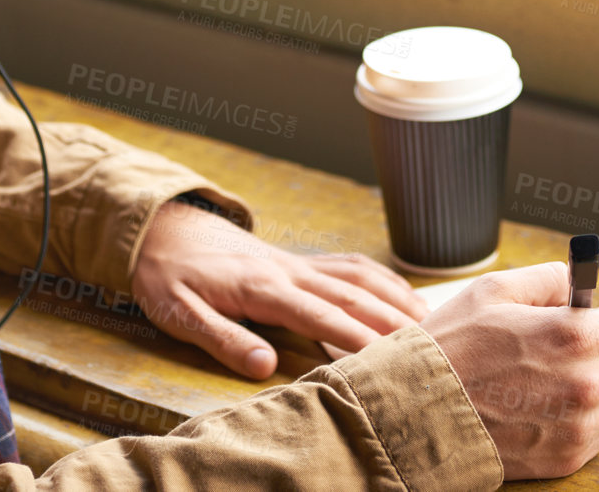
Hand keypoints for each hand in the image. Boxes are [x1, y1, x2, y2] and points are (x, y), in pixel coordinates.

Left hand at [130, 200, 428, 378]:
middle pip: (354, 294)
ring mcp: (298, 262)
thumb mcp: (178, 313)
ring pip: (361, 275)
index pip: (320, 314)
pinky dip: (384, 279)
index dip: (357, 338)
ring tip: (434, 324)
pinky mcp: (301, 261)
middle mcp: (289, 270)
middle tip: (435, 345)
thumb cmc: (169, 276)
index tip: (389, 359)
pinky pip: (352, 265)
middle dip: (395, 320)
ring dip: (398, 298)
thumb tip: (265, 366)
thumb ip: (223, 339)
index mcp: (261, 286)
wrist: (163, 230)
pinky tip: (404, 296)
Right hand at [420, 262, 598, 480]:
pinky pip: (598, 433)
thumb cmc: (451, 347)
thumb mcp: (491, 291)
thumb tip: (576, 282)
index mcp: (573, 336)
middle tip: (570, 353)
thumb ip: (546, 278)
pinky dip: (580, 420)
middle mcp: (586, 384)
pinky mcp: (569, 458)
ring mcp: (580, 426)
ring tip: (550, 383)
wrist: (419, 413)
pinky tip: (541, 408)